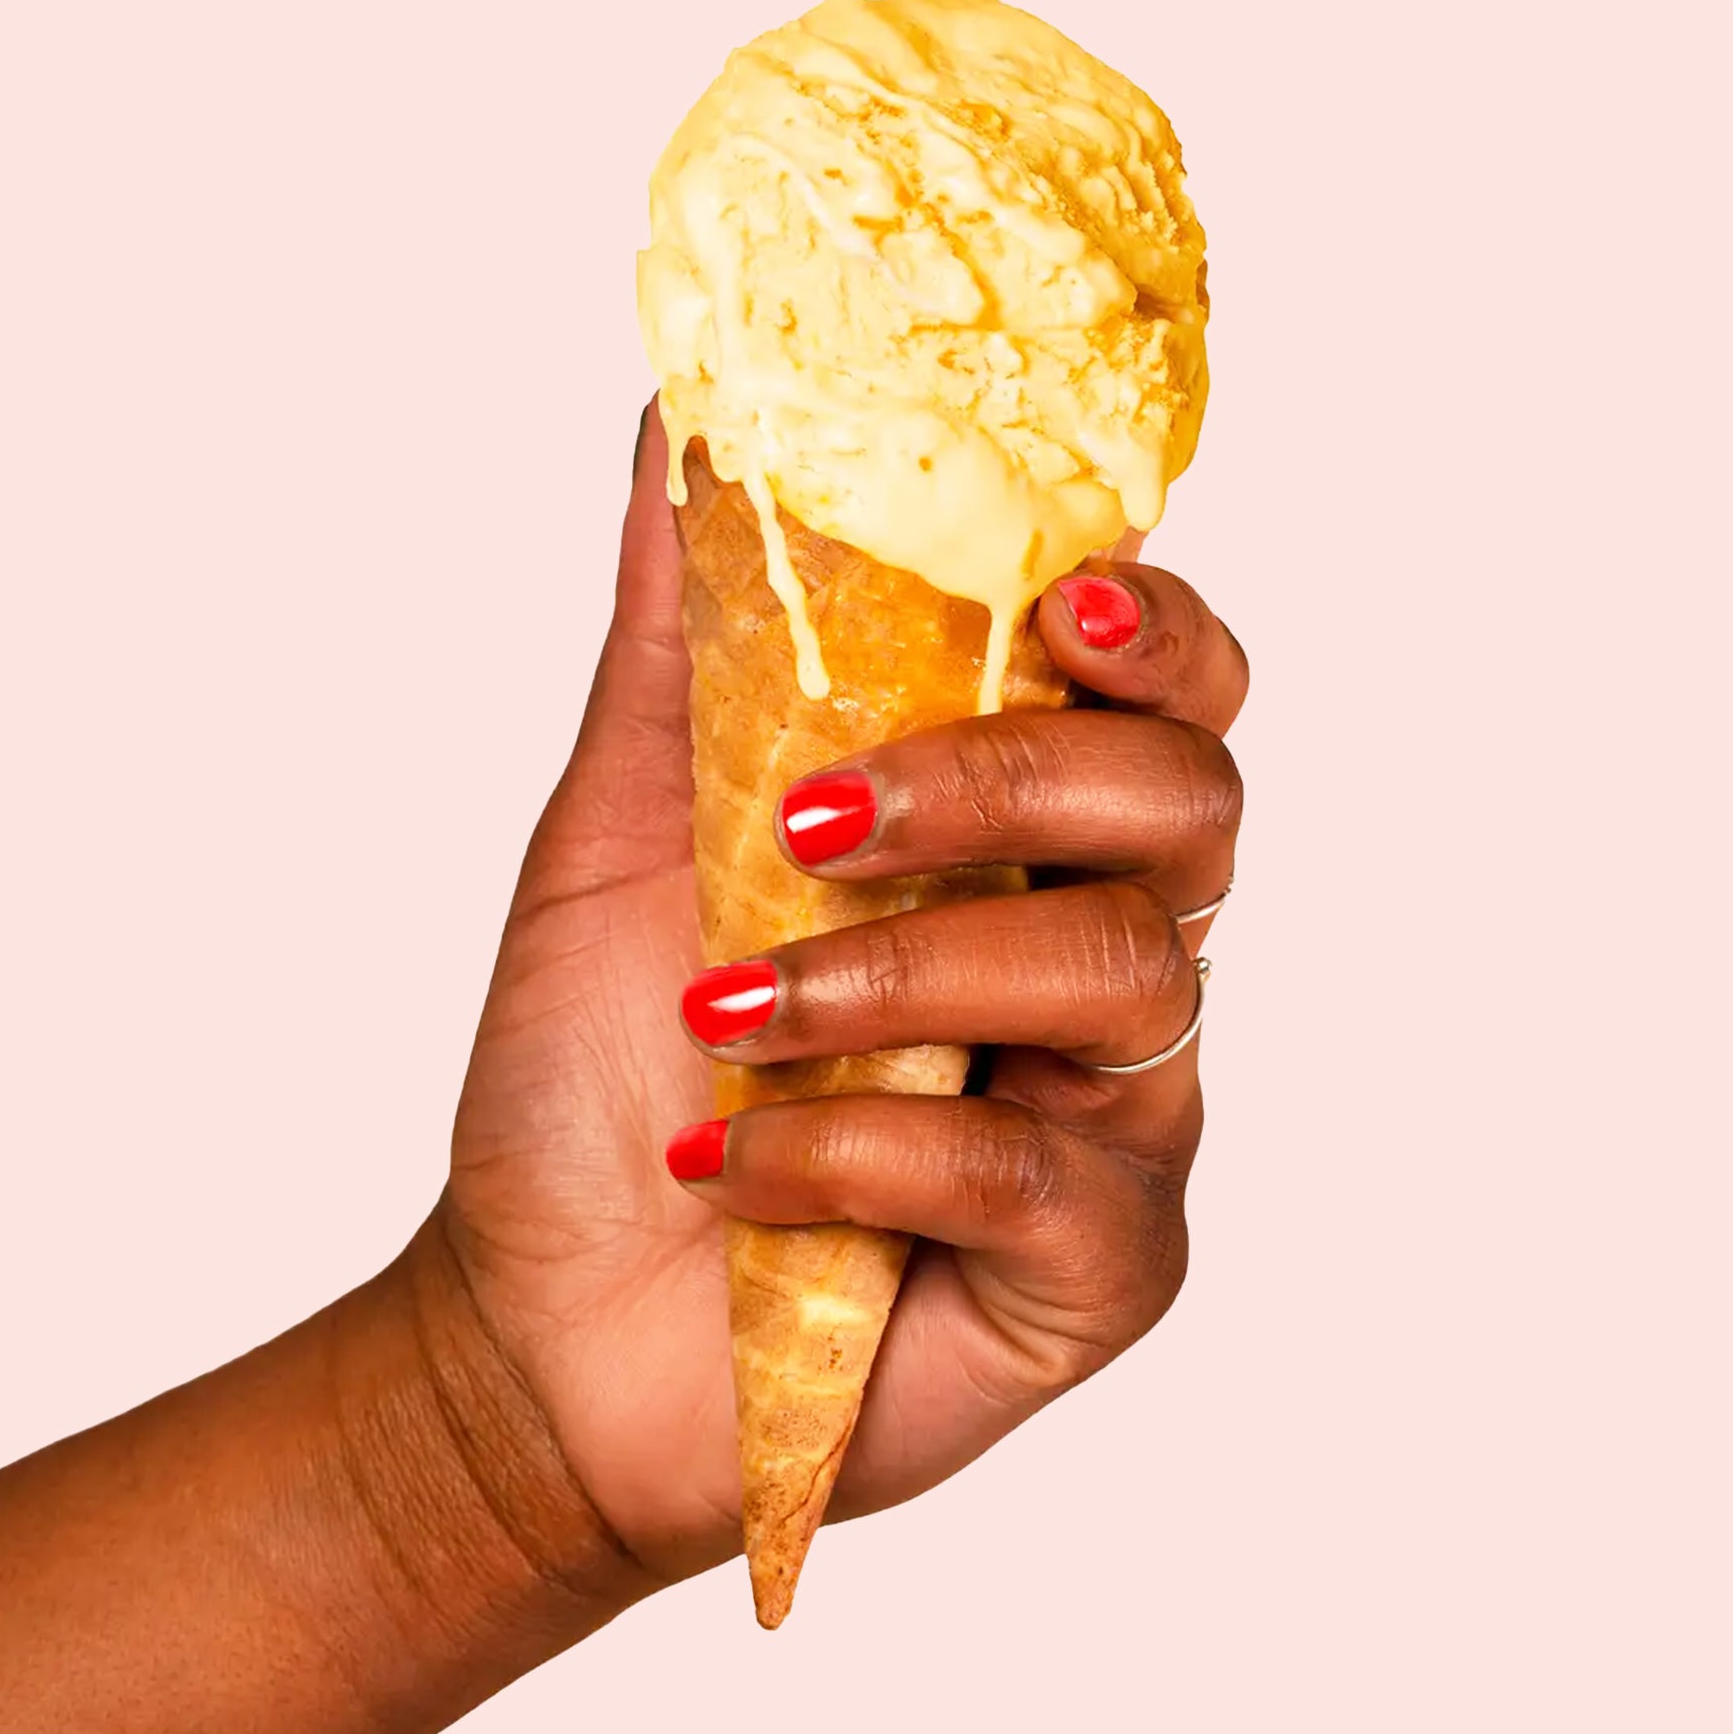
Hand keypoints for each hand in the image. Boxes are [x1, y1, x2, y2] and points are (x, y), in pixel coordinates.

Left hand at [438, 407, 1248, 1585]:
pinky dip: (862, 1151)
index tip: (1054, 599)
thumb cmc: (602, 1066)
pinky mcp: (1102, 1270)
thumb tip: (674, 412)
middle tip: (821, 816)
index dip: (1155, 627)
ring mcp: (1117, 1118)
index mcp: (1018, 832)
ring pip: (1123, 975)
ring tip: (727, 1013)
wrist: (544, 1321)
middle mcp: (1097, 954)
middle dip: (1014, 779)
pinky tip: (729, 1167)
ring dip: (907, 973)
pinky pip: (1037, 1179)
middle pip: (1188, 803)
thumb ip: (689, 636)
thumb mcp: (628, 826)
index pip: (1169, 694)